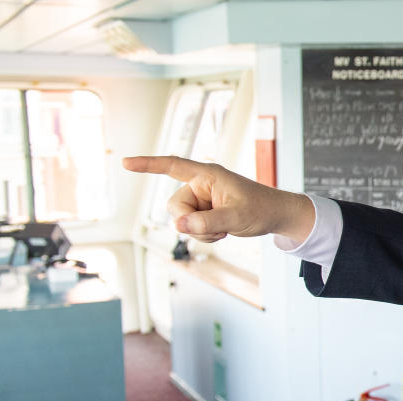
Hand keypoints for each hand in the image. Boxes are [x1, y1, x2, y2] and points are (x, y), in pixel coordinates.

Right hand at [122, 156, 314, 243]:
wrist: (275, 216)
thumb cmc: (261, 208)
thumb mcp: (235, 217)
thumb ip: (206, 222)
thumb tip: (178, 225)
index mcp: (207, 175)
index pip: (172, 166)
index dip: (148, 165)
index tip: (126, 163)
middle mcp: (200, 185)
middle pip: (174, 206)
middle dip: (190, 222)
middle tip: (218, 227)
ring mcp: (201, 199)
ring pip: (181, 220)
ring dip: (200, 231)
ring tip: (224, 229)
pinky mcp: (203, 212)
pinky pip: (190, 227)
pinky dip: (204, 234)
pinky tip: (222, 231)